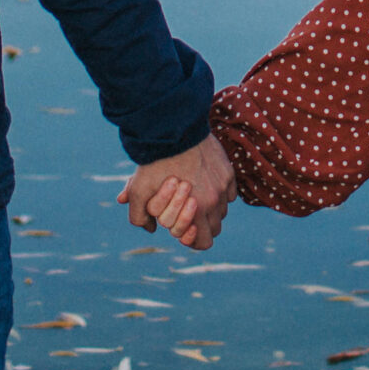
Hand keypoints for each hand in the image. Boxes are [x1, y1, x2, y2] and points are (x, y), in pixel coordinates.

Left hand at [117, 134, 234, 249]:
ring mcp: (223, 183)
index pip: (205, 242)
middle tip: (187, 214)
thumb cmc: (155, 160)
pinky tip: (205, 183)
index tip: (184, 231)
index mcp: (197, 209)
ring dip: (211, 208)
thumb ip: (139, 216)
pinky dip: (220, 192)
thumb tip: (150, 228)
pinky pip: (229, 192)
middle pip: (215, 227)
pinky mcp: (227, 169)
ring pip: (223, 209)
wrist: (173, 127)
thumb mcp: (139, 190)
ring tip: (195, 197)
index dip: (194, 241)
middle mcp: (215, 199)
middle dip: (202, 225)